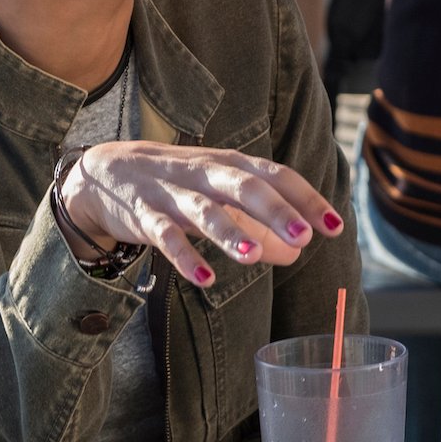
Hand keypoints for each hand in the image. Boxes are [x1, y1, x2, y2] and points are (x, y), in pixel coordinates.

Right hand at [57, 142, 343, 285]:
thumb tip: (297, 253)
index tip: (335, 227)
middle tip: (304, 237)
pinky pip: (164, 236)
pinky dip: (183, 256)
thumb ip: (261, 224)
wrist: (105, 171)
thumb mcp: (223, 196)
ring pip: (204, 210)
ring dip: (229, 232)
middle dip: (275, 211)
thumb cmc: (179, 183)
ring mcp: (173, 193)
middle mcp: (206, 172)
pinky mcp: (143, 215)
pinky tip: (204, 277)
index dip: (307, 199)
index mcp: (232, 164)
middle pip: (245, 187)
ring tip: (254, 257)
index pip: (277, 176)